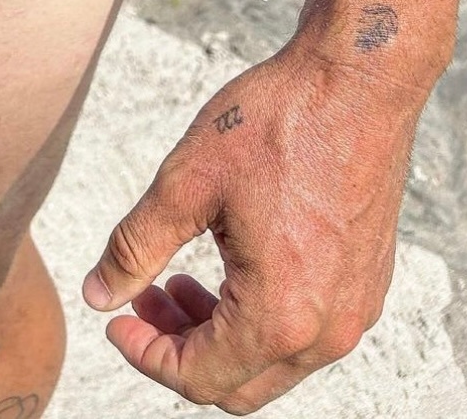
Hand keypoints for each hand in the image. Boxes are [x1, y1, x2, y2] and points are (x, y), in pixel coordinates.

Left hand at [82, 42, 420, 412]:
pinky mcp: (367, 281)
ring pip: (274, 360)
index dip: (146, 354)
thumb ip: (136, 248)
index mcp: (280, 315)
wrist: (358, 82)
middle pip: (238, 384)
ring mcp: (356, 308)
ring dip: (219, 333)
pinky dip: (259, 315)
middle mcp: (327, 330)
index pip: (199, 378)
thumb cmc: (278, 123)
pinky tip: (230, 262)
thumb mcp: (186, 182)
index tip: (117, 320)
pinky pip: (307, 329)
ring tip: (180, 280)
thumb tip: (99, 294)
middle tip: (144, 298)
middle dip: (180, 348)